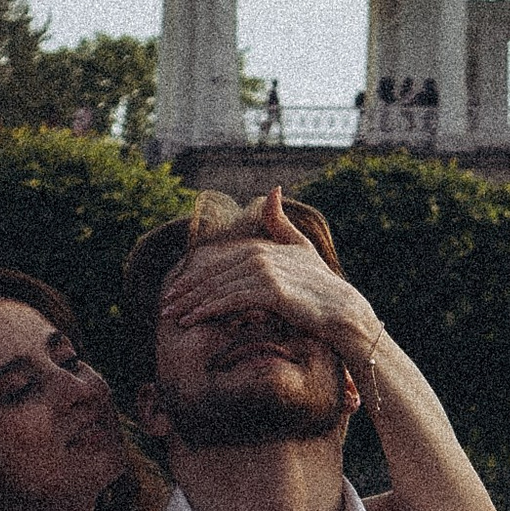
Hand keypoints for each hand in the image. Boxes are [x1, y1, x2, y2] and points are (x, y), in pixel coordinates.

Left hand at [158, 193, 385, 394]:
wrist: (344, 311)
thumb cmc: (321, 287)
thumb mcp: (300, 249)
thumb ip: (280, 223)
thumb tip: (272, 189)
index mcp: (261, 246)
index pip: (217, 262)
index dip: (194, 276)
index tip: (175, 291)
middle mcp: (260, 255)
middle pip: (212, 274)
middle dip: (186, 291)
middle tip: (165, 307)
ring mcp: (265, 272)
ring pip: (217, 288)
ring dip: (192, 303)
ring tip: (173, 317)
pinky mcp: (271, 291)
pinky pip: (231, 301)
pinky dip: (209, 310)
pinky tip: (193, 321)